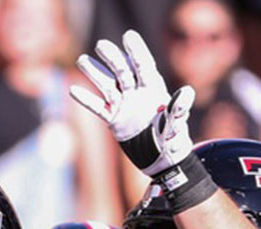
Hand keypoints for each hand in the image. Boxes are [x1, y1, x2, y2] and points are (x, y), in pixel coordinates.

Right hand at [69, 30, 194, 176]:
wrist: (162, 160)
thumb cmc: (173, 140)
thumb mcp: (176, 124)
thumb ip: (178, 108)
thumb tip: (187, 92)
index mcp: (154, 89)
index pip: (143, 66)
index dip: (136, 51)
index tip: (128, 36)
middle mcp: (137, 93)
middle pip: (123, 71)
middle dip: (113, 58)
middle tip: (102, 46)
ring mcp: (124, 105)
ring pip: (107, 85)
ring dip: (95, 73)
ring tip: (82, 60)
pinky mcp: (114, 119)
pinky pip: (98, 108)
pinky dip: (87, 100)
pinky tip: (73, 90)